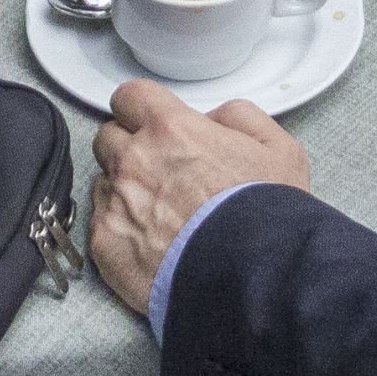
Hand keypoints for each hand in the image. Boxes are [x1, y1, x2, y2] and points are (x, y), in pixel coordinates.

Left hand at [90, 80, 309, 317]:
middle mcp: (134, 160)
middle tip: (157, 171)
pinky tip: (149, 244)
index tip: (149, 123)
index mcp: (171, 129)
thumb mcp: (277, 149)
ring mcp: (115, 202)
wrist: (251, 278)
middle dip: (128, 148)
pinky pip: (99, 224)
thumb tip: (213, 118)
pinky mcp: (104, 244)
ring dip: (124, 191)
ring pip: (103, 182)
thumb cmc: (265, 218)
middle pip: (108, 137)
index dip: (140, 109)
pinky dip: (119, 230)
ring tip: (158, 216)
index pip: (129, 97)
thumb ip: (239, 117)